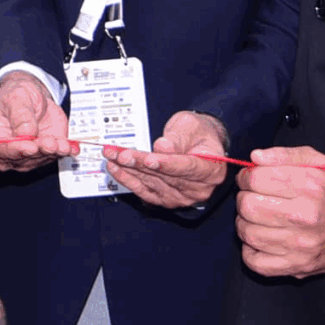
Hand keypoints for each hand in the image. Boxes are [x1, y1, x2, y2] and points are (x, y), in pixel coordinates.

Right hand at [0, 70, 72, 170]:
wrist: (32, 97)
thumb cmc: (16, 96)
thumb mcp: (16, 97)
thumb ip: (20, 114)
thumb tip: (26, 133)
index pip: (1, 149)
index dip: (17, 149)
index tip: (30, 146)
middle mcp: (7, 151)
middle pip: (22, 158)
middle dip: (38, 151)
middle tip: (49, 143)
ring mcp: (26, 155)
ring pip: (40, 159)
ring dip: (52, 152)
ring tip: (61, 143)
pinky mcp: (44, 153)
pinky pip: (55, 156)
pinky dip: (64, 151)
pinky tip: (71, 148)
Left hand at [102, 111, 233, 208]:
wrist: (197, 142)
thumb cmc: (197, 133)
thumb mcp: (191, 126)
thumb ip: (178, 138)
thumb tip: (163, 148)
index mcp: (211, 170)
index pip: (188, 168)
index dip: (167, 164)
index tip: (149, 159)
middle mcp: (198, 189)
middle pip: (165, 177)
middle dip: (140, 164)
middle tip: (121, 153)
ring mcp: (181, 197)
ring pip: (152, 184)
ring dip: (130, 171)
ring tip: (113, 156)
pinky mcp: (166, 198)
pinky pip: (145, 191)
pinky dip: (129, 180)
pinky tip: (116, 169)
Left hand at [235, 146, 324, 277]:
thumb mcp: (316, 162)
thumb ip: (284, 155)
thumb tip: (255, 157)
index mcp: (310, 185)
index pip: (256, 179)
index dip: (246, 177)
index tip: (250, 179)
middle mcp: (305, 216)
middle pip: (248, 206)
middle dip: (244, 199)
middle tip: (252, 197)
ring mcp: (300, 245)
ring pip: (247, 233)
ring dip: (245, 223)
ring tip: (257, 218)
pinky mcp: (295, 266)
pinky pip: (254, 261)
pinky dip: (250, 250)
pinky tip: (261, 239)